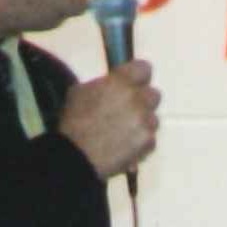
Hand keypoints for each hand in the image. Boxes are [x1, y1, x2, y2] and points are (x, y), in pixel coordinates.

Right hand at [56, 62, 159, 180]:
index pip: (144, 68)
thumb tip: (114, 84)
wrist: (77, 157)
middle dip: (142, 102)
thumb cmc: (73, 123)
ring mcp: (145, 121)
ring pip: (153, 118)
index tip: (132, 83)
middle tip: (126, 111)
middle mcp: (137, 99)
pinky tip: (124, 147)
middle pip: (153, 94)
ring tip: (122, 134)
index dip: (138, 76)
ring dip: (142, 124)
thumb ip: (104, 85)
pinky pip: (150, 139)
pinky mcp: (149, 142)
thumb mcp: (80, 93)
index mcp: (120, 82)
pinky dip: (140, 143)